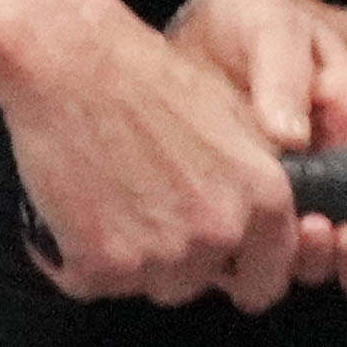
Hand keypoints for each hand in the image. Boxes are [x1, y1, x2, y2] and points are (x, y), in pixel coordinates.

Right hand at [0, 0, 346, 309]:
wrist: (73, 61)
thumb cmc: (151, 80)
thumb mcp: (240, 123)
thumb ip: (263, 182)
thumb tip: (278, 226)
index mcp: (267, 201)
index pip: (266, 281)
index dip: (236, 274)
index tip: (212, 263)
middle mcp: (222, 234)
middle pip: (197, 284)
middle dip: (173, 261)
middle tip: (141, 209)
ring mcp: (162, 254)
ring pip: (145, 286)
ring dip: (124, 259)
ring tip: (105, 200)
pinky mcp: (102, 263)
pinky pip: (87, 282)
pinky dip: (71, 256)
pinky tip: (67, 209)